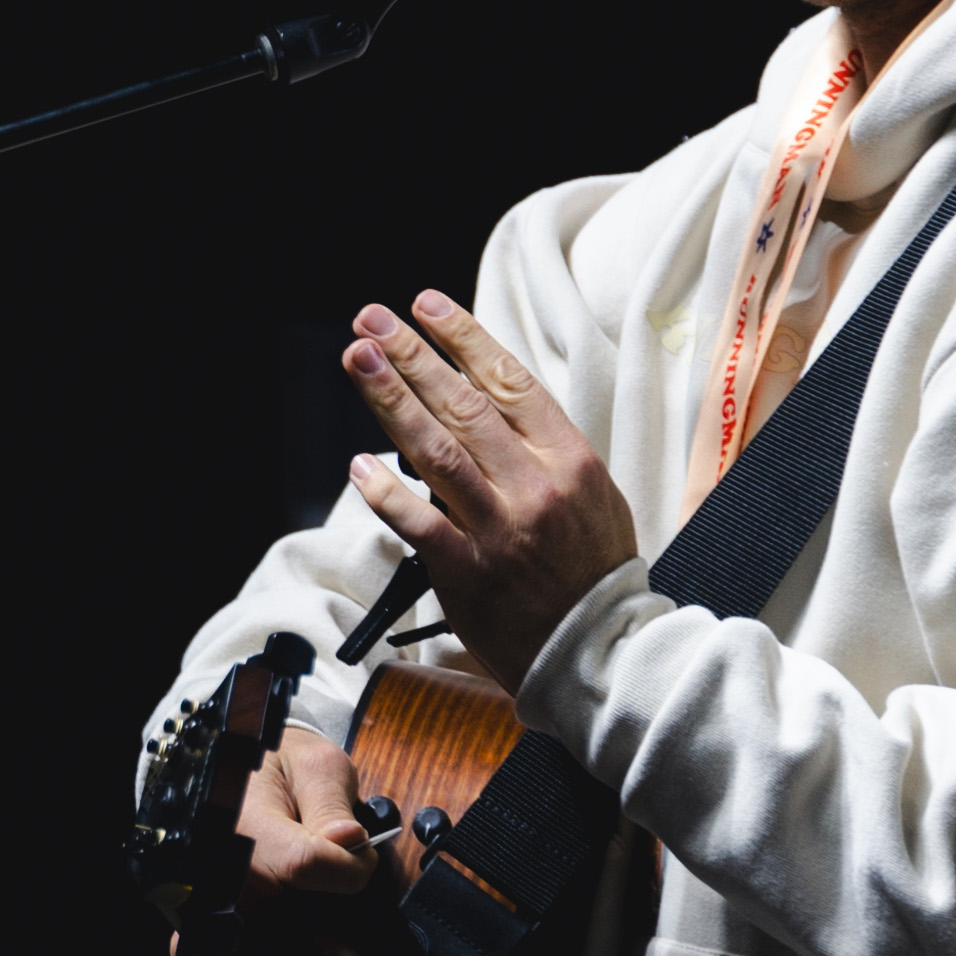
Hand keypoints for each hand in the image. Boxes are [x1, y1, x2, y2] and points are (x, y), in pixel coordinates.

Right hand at [171, 726, 373, 955]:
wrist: (237, 769)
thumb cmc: (279, 770)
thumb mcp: (313, 768)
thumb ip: (330, 803)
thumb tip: (349, 841)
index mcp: (242, 825)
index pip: (299, 863)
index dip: (344, 875)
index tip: (364, 868)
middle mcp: (212, 873)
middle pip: (222, 943)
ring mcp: (203, 905)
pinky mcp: (206, 927)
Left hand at [343, 293, 639, 692]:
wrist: (598, 649)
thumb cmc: (593, 572)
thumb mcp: (594, 494)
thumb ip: (545, 448)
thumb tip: (493, 399)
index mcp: (570, 459)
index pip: (509, 381)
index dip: (463, 337)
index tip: (427, 306)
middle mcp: (534, 486)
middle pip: (464, 404)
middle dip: (411, 355)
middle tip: (372, 321)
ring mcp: (500, 529)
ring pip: (436, 450)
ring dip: (391, 398)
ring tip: (358, 360)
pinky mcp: (468, 572)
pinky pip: (418, 522)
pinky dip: (385, 491)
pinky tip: (359, 462)